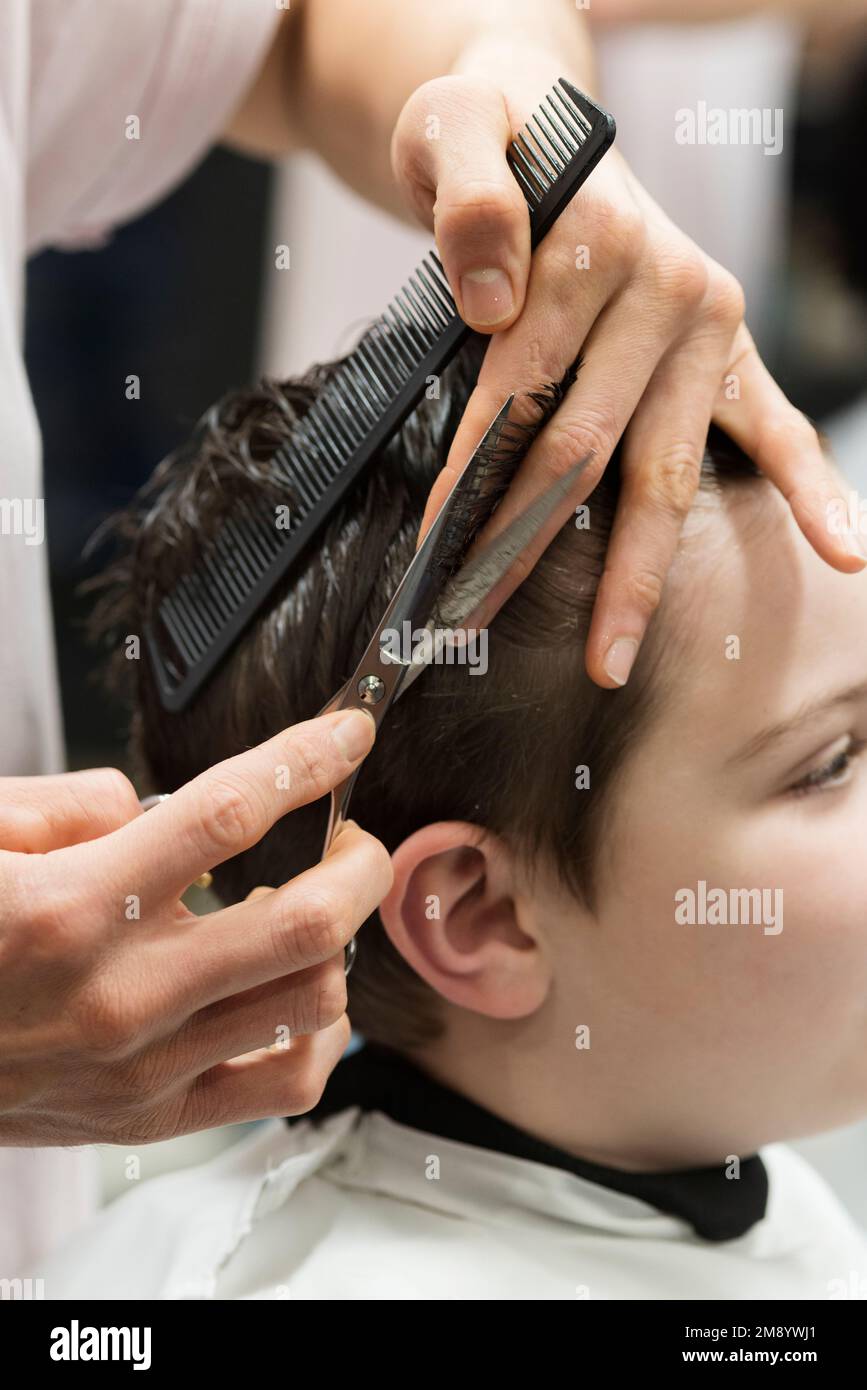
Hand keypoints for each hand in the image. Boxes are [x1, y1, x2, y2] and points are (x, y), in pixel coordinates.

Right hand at [0, 709, 390, 1145]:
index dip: (306, 761)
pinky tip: (299, 992)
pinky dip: (320, 1032)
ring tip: (314, 908)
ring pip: (312, 998)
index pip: (228, 815)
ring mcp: (144, 1065)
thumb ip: (72, 804)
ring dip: (339, 941)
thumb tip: (156, 808)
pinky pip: (284, 1082)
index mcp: (74, 906)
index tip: (347, 732)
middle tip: (350, 836)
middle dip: (359, 862)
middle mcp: (122, 991)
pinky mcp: (151, 1116)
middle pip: (305, 920)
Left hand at [392, 45, 865, 687]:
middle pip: (590, 449)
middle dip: (528, 549)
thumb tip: (494, 300)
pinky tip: (842, 555)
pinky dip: (811, 491)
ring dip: (638, 573)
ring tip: (611, 659)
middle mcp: (669, 287)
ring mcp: (709, 327)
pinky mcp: (731, 352)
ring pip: (665, 471)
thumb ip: (466, 199)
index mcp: (598, 242)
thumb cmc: (489, 143)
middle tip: (480, 630)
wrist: (543, 117)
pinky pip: (778, 430)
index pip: (521, 391)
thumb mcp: (451, 133)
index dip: (470, 481)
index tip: (432, 564)